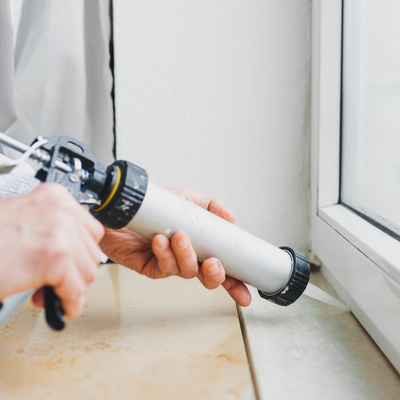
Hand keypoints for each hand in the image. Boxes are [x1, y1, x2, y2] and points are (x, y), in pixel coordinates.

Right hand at [0, 183, 104, 318]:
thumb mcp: (24, 219)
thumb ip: (53, 226)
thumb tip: (78, 247)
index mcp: (55, 197)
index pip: (91, 231)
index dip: (79, 253)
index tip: (68, 264)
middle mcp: (61, 210)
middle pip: (92, 253)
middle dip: (74, 273)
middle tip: (53, 281)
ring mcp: (60, 232)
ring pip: (88, 272)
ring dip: (68, 288)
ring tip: (45, 290)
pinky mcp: (55, 258)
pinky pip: (76, 289)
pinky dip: (69, 303)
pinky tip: (54, 304)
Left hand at [100, 186, 250, 306]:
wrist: (124, 204)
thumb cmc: (156, 205)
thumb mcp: (188, 200)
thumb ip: (212, 206)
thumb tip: (233, 219)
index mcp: (200, 246)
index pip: (222, 268)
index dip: (235, 284)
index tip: (246, 295)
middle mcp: (186, 258)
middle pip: (207, 278)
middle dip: (215, 275)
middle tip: (213, 263)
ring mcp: (169, 263)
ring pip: (185, 271)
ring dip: (185, 255)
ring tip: (180, 236)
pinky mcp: (149, 266)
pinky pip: (162, 267)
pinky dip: (164, 253)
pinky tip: (160, 240)